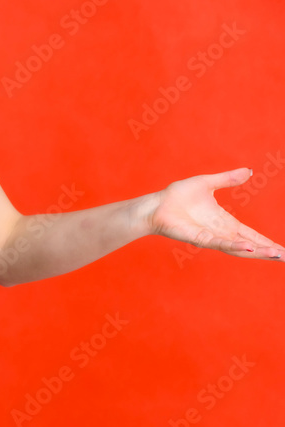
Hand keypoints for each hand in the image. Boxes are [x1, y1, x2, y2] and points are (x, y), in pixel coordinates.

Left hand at [146, 167, 283, 259]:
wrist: (155, 204)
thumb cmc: (177, 196)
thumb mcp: (208, 183)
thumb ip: (228, 179)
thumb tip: (249, 171)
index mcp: (224, 222)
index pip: (250, 234)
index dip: (266, 241)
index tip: (282, 249)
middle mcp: (219, 233)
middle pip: (249, 245)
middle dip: (268, 252)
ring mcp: (209, 237)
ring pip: (238, 248)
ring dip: (257, 252)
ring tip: (276, 255)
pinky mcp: (197, 238)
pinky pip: (219, 243)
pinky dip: (235, 246)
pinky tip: (249, 248)